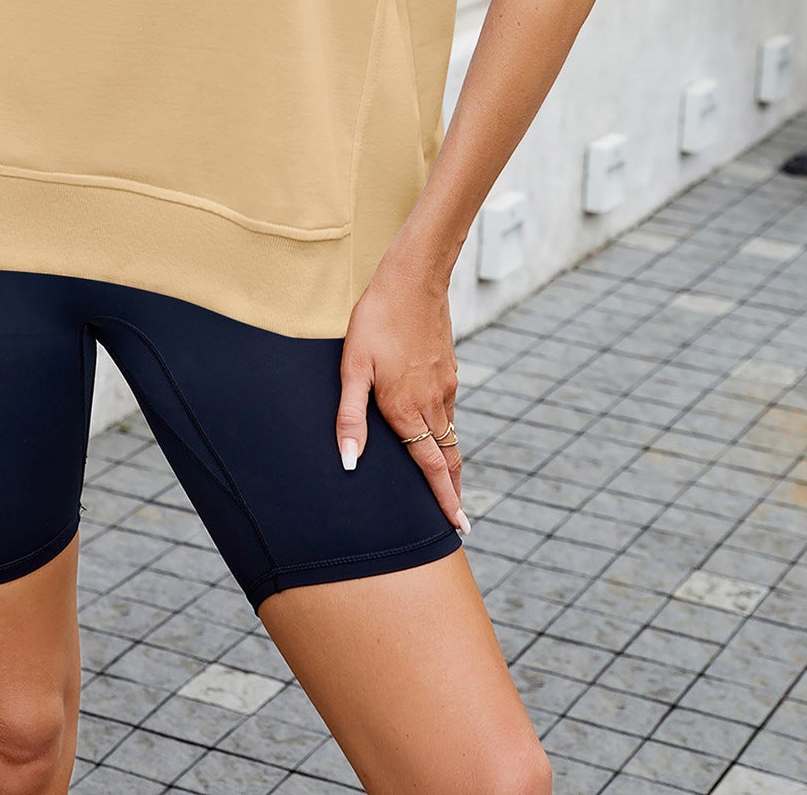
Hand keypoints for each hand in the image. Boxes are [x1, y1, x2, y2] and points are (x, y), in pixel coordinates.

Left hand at [335, 251, 470, 538]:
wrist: (414, 280)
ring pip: (450, 435)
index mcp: (407, 410)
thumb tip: (348, 463)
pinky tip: (440, 432)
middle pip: (448, 458)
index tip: (458, 527)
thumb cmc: (376, 321)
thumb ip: (349, 417)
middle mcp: (432, 404)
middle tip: (458, 520)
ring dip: (451, 463)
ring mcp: (445, 386)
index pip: (431, 467)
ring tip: (449, 484)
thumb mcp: (352, 367)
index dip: (444, 499)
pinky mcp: (449, 370)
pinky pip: (449, 411)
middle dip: (453, 490)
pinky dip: (448, 432)